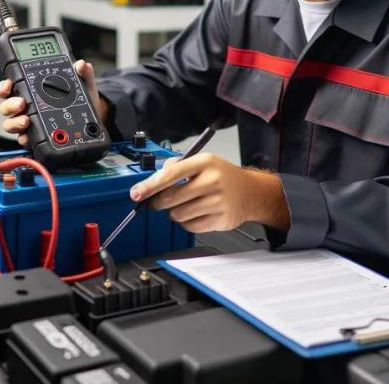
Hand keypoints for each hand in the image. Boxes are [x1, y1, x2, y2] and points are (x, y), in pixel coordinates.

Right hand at [0, 60, 103, 145]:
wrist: (89, 123)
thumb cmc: (80, 102)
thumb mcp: (83, 86)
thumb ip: (83, 74)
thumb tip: (81, 64)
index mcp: (33, 90)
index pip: (11, 86)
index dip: (4, 85)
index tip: (8, 84)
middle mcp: (27, 107)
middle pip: (7, 106)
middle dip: (10, 105)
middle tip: (21, 103)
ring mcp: (29, 122)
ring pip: (11, 123)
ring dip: (15, 122)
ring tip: (26, 120)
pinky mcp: (36, 136)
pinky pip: (24, 138)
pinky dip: (25, 137)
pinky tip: (29, 136)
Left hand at [130, 153, 290, 233]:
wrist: (252, 192)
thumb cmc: (224, 176)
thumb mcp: (204, 161)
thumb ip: (179, 165)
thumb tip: (154, 178)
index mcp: (205, 163)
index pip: (171, 174)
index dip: (150, 185)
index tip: (136, 193)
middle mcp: (212, 181)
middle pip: (170, 198)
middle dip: (158, 202)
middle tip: (158, 201)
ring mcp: (217, 202)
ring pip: (178, 215)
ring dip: (174, 213)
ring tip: (185, 205)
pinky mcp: (220, 220)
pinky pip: (190, 227)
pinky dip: (186, 223)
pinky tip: (195, 213)